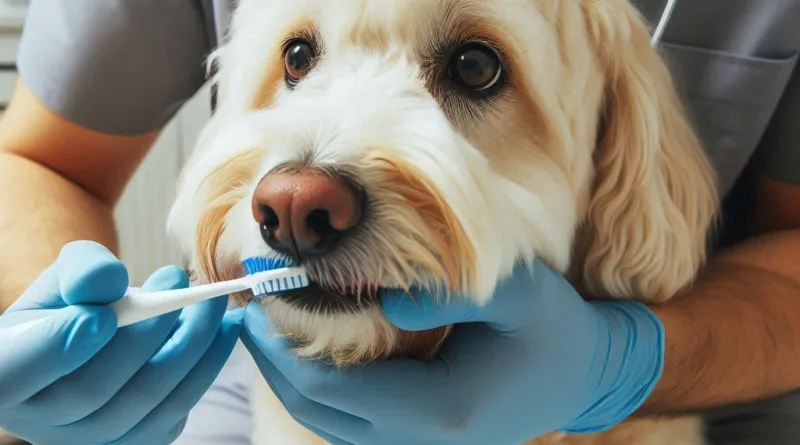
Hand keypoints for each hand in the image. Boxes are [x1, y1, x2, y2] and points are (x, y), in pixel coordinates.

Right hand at [0, 241, 241, 444]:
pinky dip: (205, 369)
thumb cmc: (71, 304)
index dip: (59, 347)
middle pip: (93, 390)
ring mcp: (88, 439)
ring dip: (189, 348)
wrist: (92, 337)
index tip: (105, 314)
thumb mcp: (66, 277)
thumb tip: (108, 282)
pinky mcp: (133, 442)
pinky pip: (173, 412)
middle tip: (181, 281)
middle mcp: (40, 419)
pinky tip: (223, 331)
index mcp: (6, 372)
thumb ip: (81, 270)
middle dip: (147, 334)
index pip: (15, 373)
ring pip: (142, 403)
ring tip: (214, 304)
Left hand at [241, 259, 663, 444]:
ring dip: (289, 377)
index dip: (283, 347)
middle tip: (243, 308)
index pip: (334, 389)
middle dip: (272, 362)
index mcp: (439, 410)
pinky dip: (317, 388)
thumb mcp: (519, 294)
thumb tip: (385, 297)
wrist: (581, 375)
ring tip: (262, 326)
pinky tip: (304, 349)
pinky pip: (349, 421)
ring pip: (327, 422)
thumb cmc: (553, 329)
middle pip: (318, 411)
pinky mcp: (418, 437)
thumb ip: (453, 293)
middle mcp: (420, 441)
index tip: (257, 297)